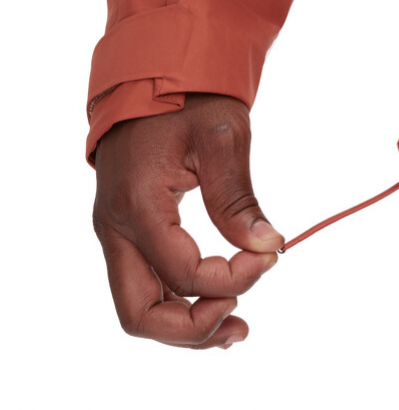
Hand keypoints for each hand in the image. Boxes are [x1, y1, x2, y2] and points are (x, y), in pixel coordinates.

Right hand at [92, 92, 283, 349]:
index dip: (234, 277)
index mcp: (136, 206)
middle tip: (243, 324)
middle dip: (194, 329)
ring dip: (186, 327)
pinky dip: (179, 305)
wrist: (152, 79)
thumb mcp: (220, 138)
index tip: (272, 255)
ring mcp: (117, 234)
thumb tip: (268, 244)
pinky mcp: (130, 233)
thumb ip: (238, 197)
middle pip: (140, 313)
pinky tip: (216, 304)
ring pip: (140, 307)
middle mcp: (116, 229)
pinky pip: (147, 286)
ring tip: (237, 328)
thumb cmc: (186, 100)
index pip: (184, 272)